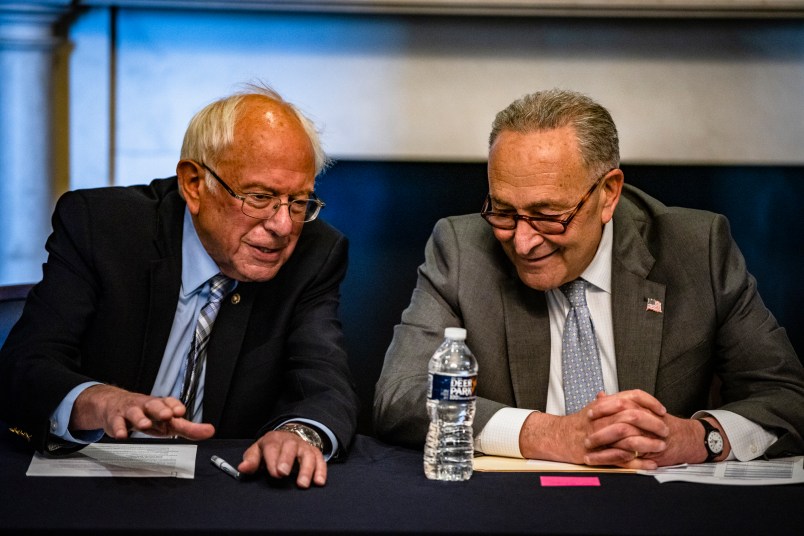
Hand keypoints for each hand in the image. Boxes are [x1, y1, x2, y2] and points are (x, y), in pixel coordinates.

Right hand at [69, 384, 214, 439]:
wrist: (114, 404)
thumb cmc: (146, 415)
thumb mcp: (166, 421)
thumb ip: (187, 428)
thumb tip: (209, 431)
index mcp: (161, 405)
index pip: (170, 403)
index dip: (175, 406)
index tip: (180, 412)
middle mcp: (147, 406)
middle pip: (154, 405)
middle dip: (161, 409)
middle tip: (168, 415)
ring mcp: (130, 411)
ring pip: (135, 413)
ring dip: (140, 418)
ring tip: (145, 425)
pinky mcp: (115, 419)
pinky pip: (116, 423)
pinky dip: (119, 429)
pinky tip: (122, 435)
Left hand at [237, 430, 326, 488]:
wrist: (288, 437)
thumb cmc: (270, 449)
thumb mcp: (258, 451)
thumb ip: (251, 460)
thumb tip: (242, 468)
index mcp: (274, 440)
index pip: (272, 446)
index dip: (273, 459)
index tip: (274, 473)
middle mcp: (291, 441)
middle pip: (290, 447)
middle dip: (287, 460)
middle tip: (283, 474)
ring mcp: (304, 447)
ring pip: (307, 455)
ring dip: (306, 469)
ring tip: (302, 484)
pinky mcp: (315, 453)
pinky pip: (320, 460)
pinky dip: (321, 471)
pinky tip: (319, 482)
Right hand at [519, 389, 668, 469]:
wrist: (556, 437)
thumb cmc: (578, 423)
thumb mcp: (596, 408)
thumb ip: (614, 402)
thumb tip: (632, 399)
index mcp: (604, 404)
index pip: (631, 396)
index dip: (649, 402)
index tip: (662, 410)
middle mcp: (601, 416)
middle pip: (633, 415)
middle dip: (653, 423)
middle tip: (665, 430)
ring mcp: (598, 435)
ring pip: (628, 436)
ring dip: (647, 442)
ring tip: (661, 447)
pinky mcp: (596, 453)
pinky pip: (620, 458)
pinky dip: (636, 462)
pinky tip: (649, 464)